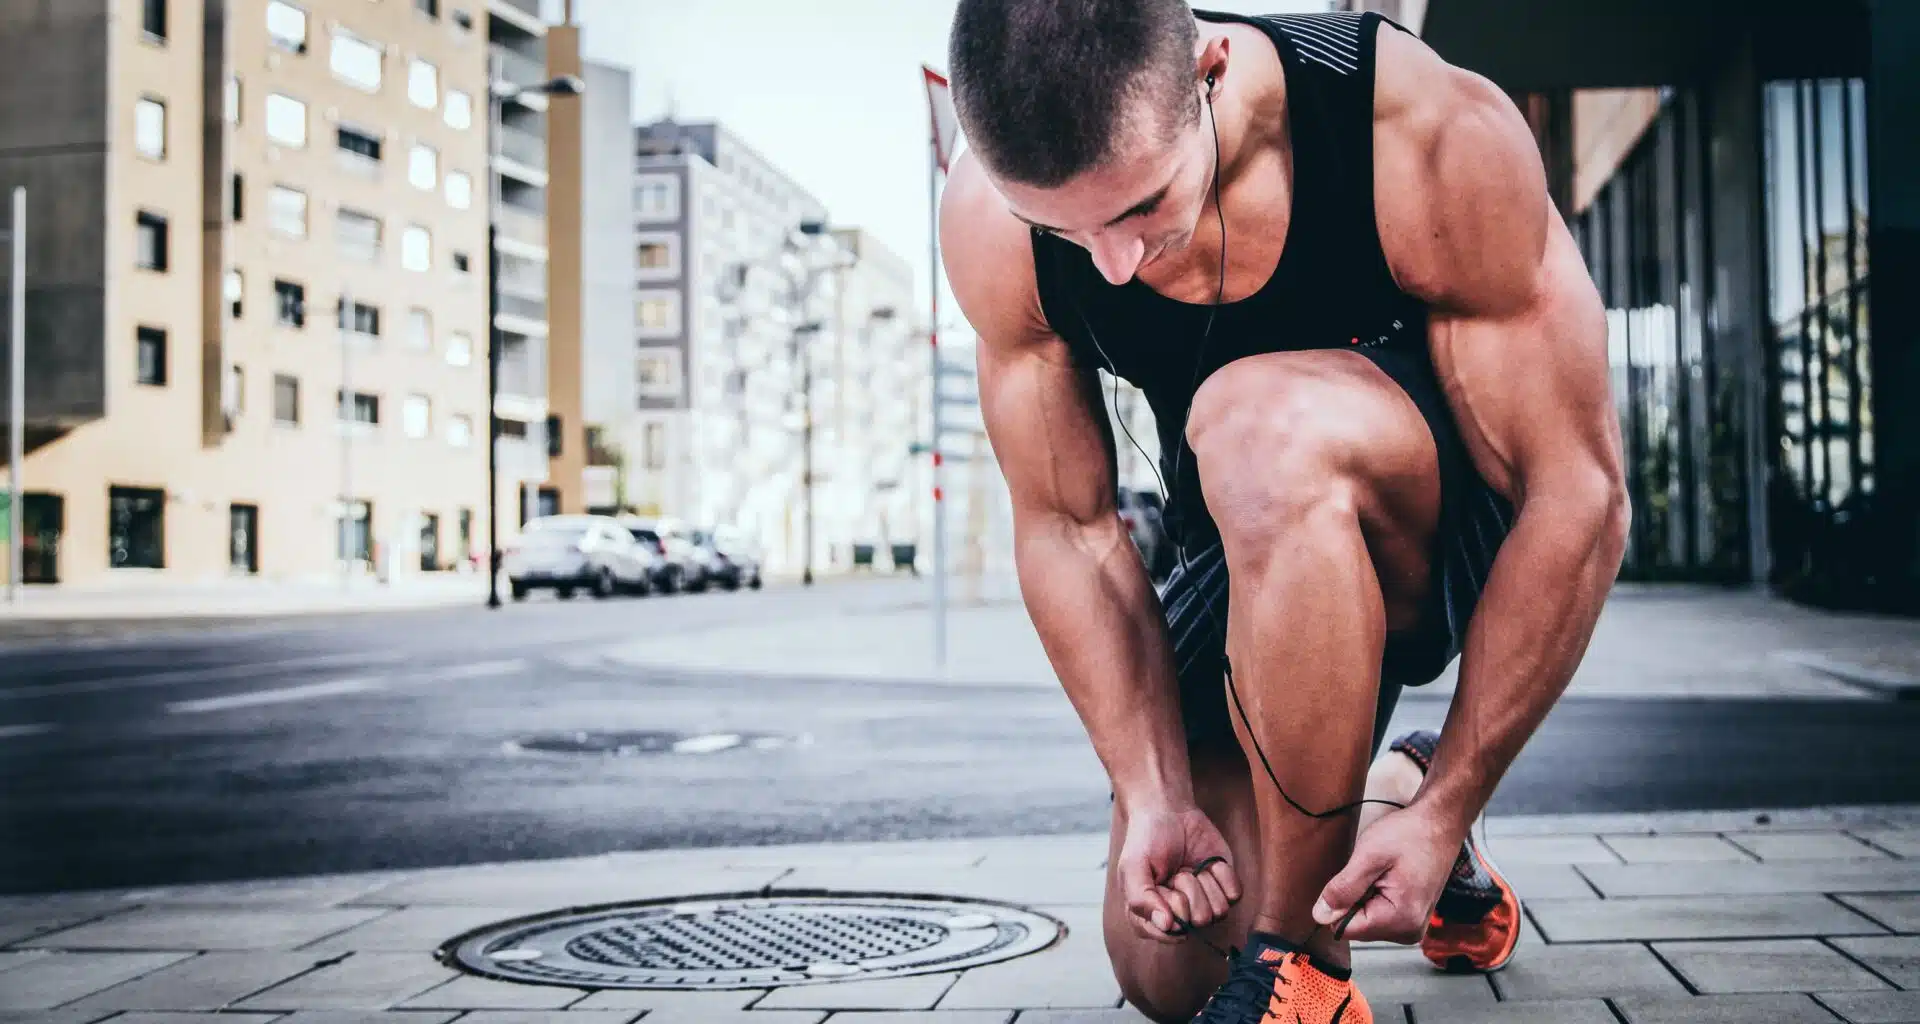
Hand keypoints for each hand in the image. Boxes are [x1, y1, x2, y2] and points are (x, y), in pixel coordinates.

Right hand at [1115, 804, 1241, 944]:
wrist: (1170, 811)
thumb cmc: (1147, 840)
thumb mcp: (1133, 868)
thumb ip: (1141, 900)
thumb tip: (1166, 926)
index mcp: (1152, 917)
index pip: (1170, 933)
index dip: (1170, 909)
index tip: (1162, 886)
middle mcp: (1180, 915)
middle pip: (1198, 921)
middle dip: (1187, 890)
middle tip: (1176, 871)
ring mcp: (1204, 903)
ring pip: (1218, 912)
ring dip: (1204, 882)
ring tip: (1189, 867)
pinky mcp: (1224, 888)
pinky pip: (1234, 895)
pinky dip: (1222, 874)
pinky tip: (1208, 863)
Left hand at [1312, 804, 1459, 943]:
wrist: (1439, 823)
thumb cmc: (1410, 834)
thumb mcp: (1368, 856)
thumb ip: (1343, 889)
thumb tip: (1320, 916)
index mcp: (1400, 920)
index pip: (1346, 929)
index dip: (1340, 902)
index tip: (1357, 877)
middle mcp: (1409, 931)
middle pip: (1357, 926)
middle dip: (1355, 898)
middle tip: (1374, 872)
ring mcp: (1412, 926)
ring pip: (1366, 920)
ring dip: (1365, 896)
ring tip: (1384, 872)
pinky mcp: (1411, 917)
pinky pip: (1379, 914)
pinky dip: (1376, 895)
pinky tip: (1389, 877)